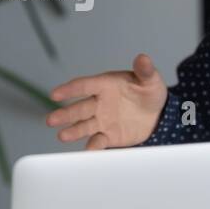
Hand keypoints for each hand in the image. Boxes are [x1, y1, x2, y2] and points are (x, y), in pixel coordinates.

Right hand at [46, 53, 167, 149]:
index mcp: (105, 85)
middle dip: (65, 114)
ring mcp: (102, 120)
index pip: (84, 86)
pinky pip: (98, 141)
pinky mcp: (108, 136)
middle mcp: (99, 103)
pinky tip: (87, 150)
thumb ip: (145, 70)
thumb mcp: (150, 80)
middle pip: (79, 108)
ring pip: (83, 126)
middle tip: (51, 120)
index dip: (69, 90)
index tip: (55, 94)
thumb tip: (143, 58)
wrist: (158, 114)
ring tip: (62, 136)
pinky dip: (93, 146)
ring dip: (72, 131)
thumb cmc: (149, 92)